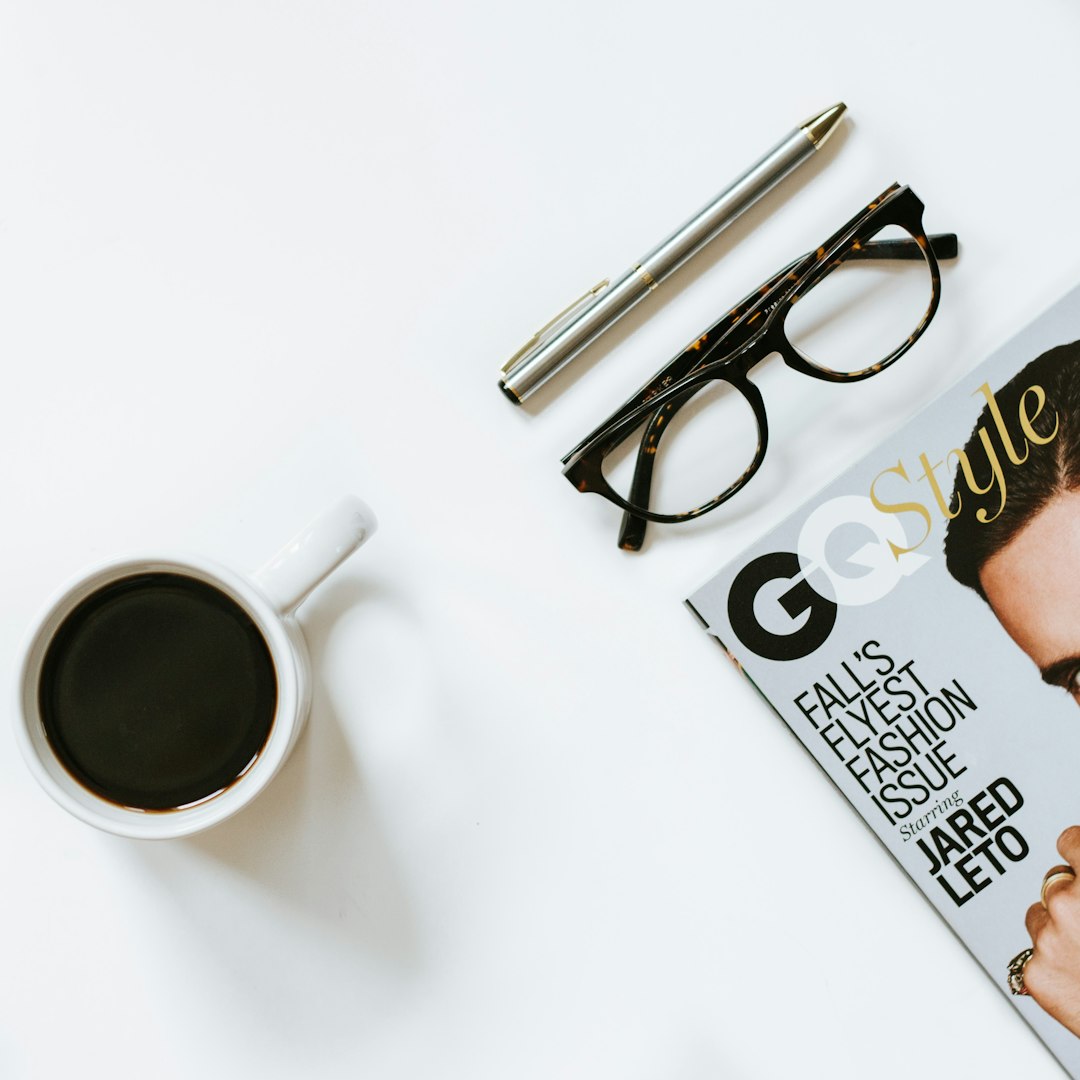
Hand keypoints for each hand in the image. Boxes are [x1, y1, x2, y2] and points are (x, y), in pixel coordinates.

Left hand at [1024, 827, 1079, 1036]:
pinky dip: (1054, 963)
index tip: (1079, 859)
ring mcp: (1047, 938)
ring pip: (1041, 917)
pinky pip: (1036, 954)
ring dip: (1060, 929)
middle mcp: (1067, 904)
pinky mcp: (1034, 972)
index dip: (1079, 854)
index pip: (1071, 843)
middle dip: (1072, 898)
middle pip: (1054, 882)